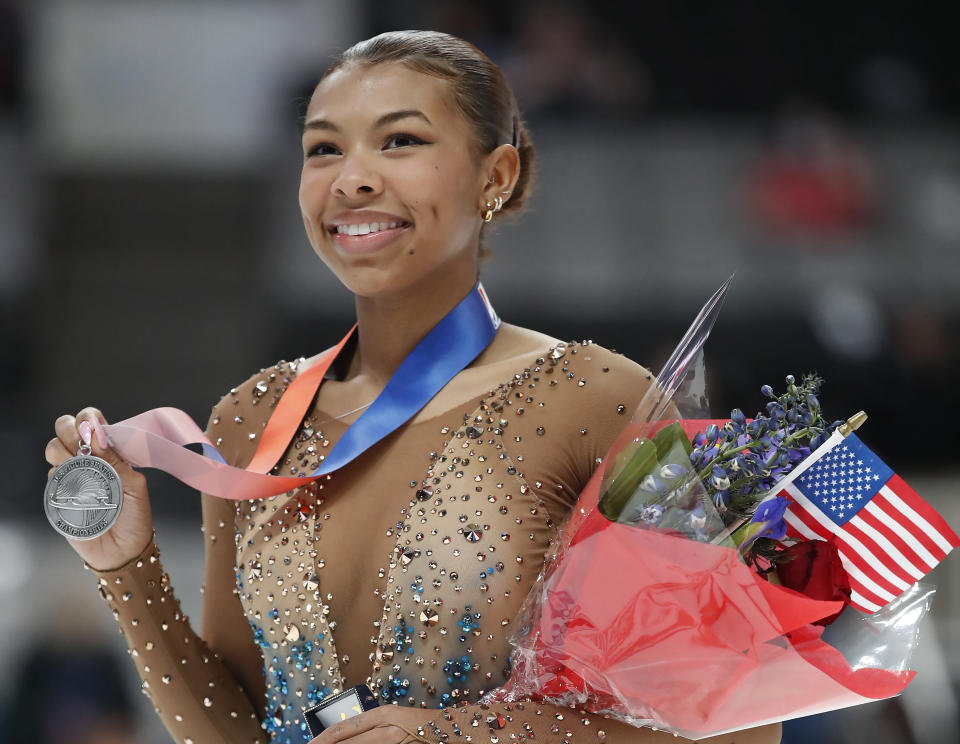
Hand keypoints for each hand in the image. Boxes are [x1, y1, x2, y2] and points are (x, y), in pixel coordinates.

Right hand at [45, 407, 153, 570]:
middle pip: (65, 429)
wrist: (123, 550)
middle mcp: (88, 460)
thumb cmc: (135, 517)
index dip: (88, 418)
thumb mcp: (135, 486)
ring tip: (80, 467)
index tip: (93, 427)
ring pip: (53, 448)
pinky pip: (52, 475)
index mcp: (109, 452)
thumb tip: (98, 439)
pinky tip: (74, 485)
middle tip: (82, 445)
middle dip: (70, 429)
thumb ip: (119, 462)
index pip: (92, 422)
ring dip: (63, 451)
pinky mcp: (59, 494)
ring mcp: (72, 475)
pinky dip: (60, 475)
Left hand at [309, 704, 431, 743]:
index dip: (322, 739)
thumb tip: (342, 736)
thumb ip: (370, 727)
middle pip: (347, 742)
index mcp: (382, 714)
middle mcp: (386, 728)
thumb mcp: (392, 718)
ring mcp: (394, 743)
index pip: (342, 728)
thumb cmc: (419, 724)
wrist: (451, 730)